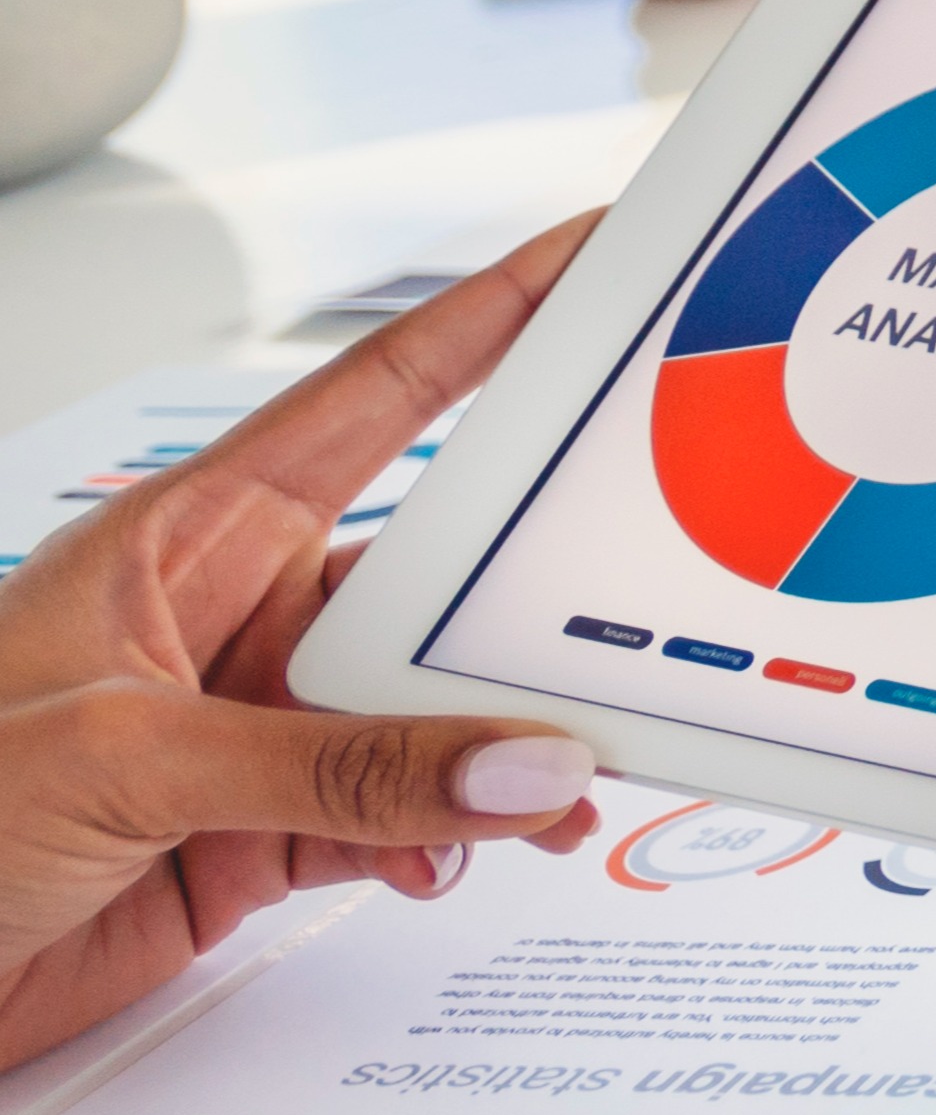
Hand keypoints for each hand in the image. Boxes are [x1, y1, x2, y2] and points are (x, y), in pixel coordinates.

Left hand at [0, 218, 609, 1072]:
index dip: (487, 321)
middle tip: (631, 615)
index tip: (593, 264)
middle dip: (533, 603)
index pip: (372, 400)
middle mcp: (233, 618)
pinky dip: (455, 835)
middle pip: (435, 578)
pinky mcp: (264, 832)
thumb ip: (336, 769)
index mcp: (186, 536)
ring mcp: (255, 727)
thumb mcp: (125, 762)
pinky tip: (463, 849)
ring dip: (503, 751)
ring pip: (436, 711)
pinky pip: (407, 814)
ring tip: (560, 782)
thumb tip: (517, 765)